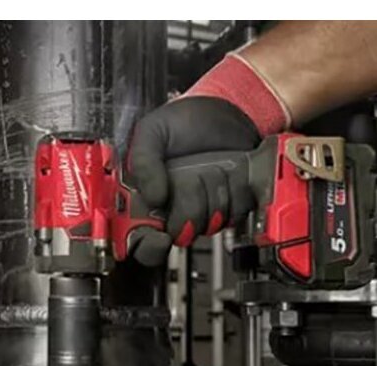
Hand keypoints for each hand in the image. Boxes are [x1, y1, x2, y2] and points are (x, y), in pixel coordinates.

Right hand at [126, 54, 287, 265]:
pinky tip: (229, 173)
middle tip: (190, 176)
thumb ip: (143, 161)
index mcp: (146, 197)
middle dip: (189, 205)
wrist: (229, 109)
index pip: (141, 241)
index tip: (160, 236)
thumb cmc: (187, 120)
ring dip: (214, 193)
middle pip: (181, 234)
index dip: (150, 245)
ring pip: (210, 224)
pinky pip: (235, 213)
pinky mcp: (229, 206)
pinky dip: (235, 192)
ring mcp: (203, 210)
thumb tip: (153, 198)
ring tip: (211, 167)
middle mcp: (173, 209)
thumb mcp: (153, 130)